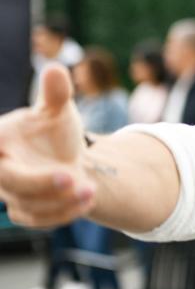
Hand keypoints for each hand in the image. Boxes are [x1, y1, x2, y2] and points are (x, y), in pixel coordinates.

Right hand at [0, 65, 95, 226]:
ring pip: (28, 205)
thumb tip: (55, 68)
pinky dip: (64, 213)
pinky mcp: (25, 211)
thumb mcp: (58, 110)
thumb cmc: (55, 130)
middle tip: (72, 176)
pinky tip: (88, 201)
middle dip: (40, 182)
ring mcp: (10, 192)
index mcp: (0, 140)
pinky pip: (40, 219)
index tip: (7, 157)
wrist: (66, 158)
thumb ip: (56, 93)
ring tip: (92, 189)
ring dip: (61, 201)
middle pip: (9, 181)